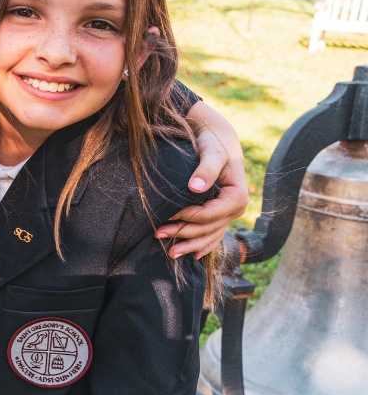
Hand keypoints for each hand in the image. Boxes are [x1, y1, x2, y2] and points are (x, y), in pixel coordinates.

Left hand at [157, 102, 249, 258]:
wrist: (217, 139)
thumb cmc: (213, 143)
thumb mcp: (212, 152)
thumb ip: (206, 168)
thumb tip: (195, 187)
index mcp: (236, 196)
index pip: (210, 214)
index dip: (188, 217)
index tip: (167, 214)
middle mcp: (235, 209)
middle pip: (207, 228)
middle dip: (183, 233)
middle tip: (158, 233)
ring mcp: (228, 214)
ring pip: (210, 236)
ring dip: (190, 246)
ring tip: (170, 253)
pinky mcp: (221, 215)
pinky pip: (213, 235)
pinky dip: (202, 246)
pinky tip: (190, 255)